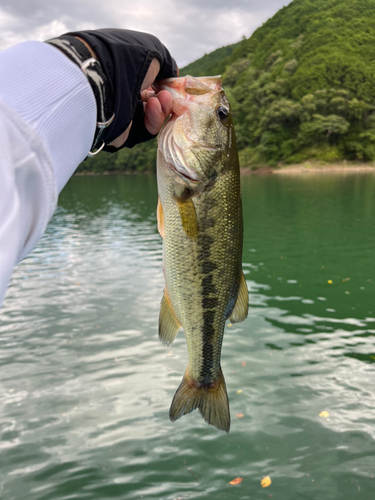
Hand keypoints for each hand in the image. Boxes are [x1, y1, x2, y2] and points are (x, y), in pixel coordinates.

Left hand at [65, 28, 177, 151]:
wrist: (103, 81)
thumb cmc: (125, 59)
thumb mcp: (153, 51)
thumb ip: (167, 64)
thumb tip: (172, 76)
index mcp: (124, 71)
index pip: (148, 81)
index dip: (164, 83)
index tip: (173, 83)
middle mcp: (121, 91)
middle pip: (151, 100)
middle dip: (165, 97)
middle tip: (168, 94)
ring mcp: (121, 113)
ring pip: (151, 117)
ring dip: (162, 108)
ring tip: (161, 99)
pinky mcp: (122, 132)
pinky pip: (145, 131)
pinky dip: (154, 119)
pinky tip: (154, 106)